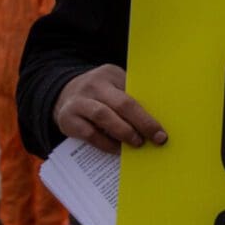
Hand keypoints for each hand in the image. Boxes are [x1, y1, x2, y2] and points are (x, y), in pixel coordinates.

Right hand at [53, 64, 167, 154]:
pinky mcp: (67, 120)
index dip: (148, 114)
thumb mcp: (114, 85)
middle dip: (141, 123)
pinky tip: (118, 149)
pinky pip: (90, 134)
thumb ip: (131, 97)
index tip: (162, 131)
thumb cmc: (100, 92)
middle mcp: (93, 86)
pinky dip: (106, 144)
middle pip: (121, 104)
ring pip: (103, 116)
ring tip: (137, 143)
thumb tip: (156, 122)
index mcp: (109, 75)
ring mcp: (78, 102)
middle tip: (156, 139)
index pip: (133, 93)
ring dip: (124, 132)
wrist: (62, 93)